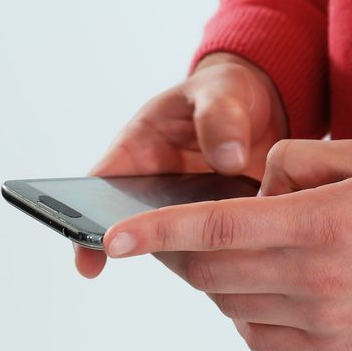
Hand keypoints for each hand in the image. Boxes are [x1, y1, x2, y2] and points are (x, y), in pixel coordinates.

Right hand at [74, 53, 286, 277]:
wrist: (265, 106)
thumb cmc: (226, 92)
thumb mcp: (222, 91)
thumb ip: (220, 117)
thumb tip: (228, 158)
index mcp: (140, 147)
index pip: (101, 187)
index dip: (86, 223)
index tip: (88, 258)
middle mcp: (157, 186)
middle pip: (137, 226)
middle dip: (148, 246)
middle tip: (169, 254)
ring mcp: (189, 208)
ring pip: (179, 242)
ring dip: (194, 254)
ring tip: (218, 257)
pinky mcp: (222, 223)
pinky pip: (219, 246)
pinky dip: (232, 253)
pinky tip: (251, 258)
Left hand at [103, 139, 351, 350]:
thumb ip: (292, 161)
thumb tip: (248, 189)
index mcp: (318, 223)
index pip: (217, 230)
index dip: (159, 233)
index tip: (115, 236)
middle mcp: (314, 278)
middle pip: (211, 273)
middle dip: (180, 252)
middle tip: (180, 233)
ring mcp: (321, 320)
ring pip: (229, 304)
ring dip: (215, 278)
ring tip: (239, 252)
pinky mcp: (329, 347)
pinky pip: (256, 335)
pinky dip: (240, 310)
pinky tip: (261, 286)